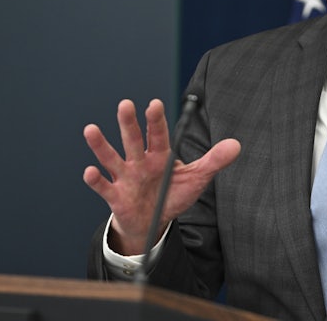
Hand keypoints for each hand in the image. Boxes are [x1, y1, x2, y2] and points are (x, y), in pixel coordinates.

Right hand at [82, 99, 239, 254]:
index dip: (156, 119)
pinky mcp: (116, 196)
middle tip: (126, 104)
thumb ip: (214, 161)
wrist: (153, 223)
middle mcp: (140, 162)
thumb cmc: (173, 195)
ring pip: (112, 158)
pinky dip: (96, 180)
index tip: (155, 104)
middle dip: (129, 123)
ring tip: (91, 130)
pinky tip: (90, 171)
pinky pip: (104, 187)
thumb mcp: (196, 178)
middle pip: (134, 140)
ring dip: (101, 145)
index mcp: (160, 155)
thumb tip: (236, 145)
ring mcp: (126, 177)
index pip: (158, 133)